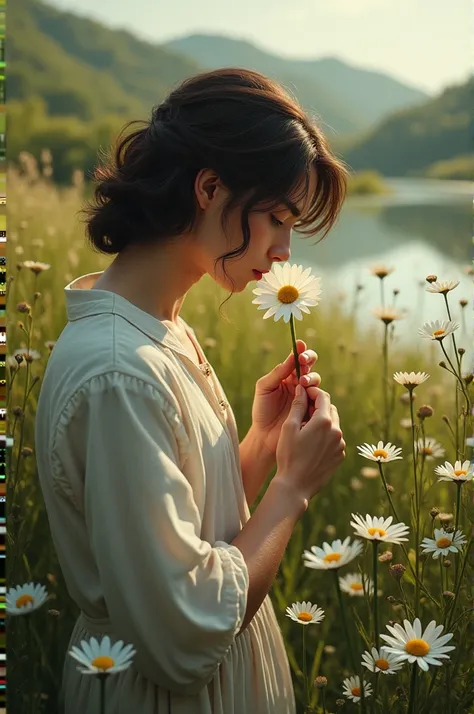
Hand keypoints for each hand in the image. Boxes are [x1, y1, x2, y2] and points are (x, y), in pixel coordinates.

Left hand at [250, 339, 320, 457]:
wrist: (265, 436)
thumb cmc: (262, 411)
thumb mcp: (264, 388)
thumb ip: (277, 373)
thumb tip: (291, 357)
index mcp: (286, 375)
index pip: (296, 358)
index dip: (300, 350)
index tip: (300, 346)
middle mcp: (298, 382)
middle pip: (309, 365)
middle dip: (309, 359)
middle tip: (303, 362)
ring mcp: (306, 395)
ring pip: (315, 380)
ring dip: (311, 377)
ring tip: (302, 383)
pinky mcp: (313, 407)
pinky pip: (319, 396)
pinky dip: (316, 393)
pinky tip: (309, 395)